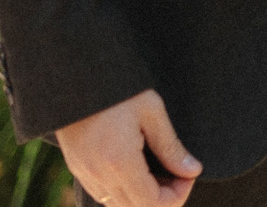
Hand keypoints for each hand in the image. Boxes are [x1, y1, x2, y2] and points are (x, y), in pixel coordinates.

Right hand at [57, 89, 200, 206]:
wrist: (75, 73)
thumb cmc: (117, 87)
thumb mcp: (151, 110)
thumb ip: (171, 146)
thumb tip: (191, 170)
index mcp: (119, 162)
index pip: (152, 204)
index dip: (177, 196)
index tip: (188, 174)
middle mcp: (98, 175)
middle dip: (163, 198)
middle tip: (177, 172)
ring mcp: (84, 173)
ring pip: (118, 205)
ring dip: (142, 196)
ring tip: (158, 169)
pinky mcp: (77, 167)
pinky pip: (103, 194)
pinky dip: (124, 191)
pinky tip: (136, 167)